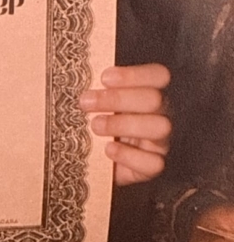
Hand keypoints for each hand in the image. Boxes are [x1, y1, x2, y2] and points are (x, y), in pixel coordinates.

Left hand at [79, 63, 170, 185]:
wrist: (97, 162)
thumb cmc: (98, 123)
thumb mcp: (98, 104)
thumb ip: (98, 89)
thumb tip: (79, 75)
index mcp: (149, 93)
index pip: (158, 75)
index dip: (134, 75)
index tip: (104, 78)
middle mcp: (160, 114)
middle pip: (154, 99)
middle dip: (118, 98)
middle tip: (86, 102)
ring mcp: (160, 142)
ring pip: (159, 127)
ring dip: (123, 124)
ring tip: (95, 125)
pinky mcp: (152, 167)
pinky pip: (153, 163)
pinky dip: (129, 155)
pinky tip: (108, 149)